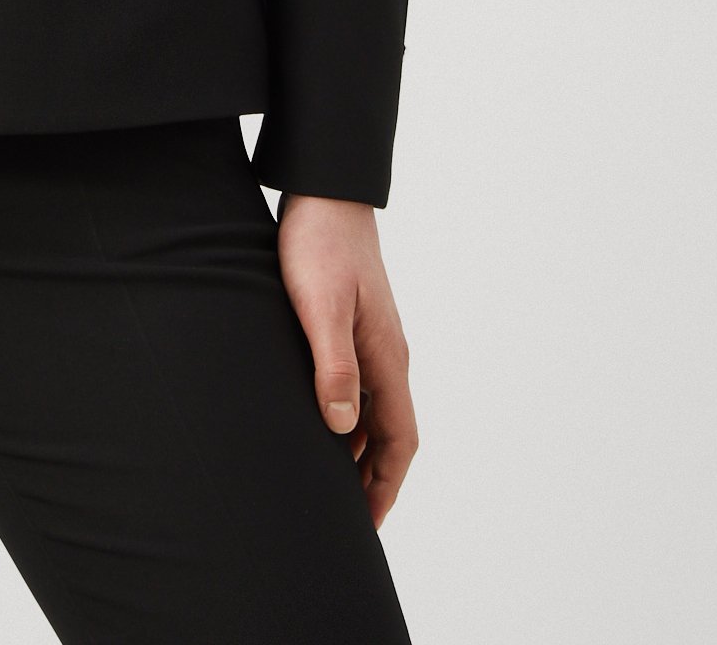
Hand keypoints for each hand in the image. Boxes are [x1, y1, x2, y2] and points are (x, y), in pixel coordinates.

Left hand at [275, 193, 416, 528]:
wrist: (324, 192)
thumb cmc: (319, 245)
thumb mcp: (321, 308)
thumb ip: (334, 365)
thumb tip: (343, 427)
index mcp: (386, 357)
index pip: (399, 440)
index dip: (385, 485)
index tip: (367, 524)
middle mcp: (387, 354)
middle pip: (389, 434)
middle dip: (372, 479)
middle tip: (344, 520)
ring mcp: (372, 339)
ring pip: (373, 412)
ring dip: (357, 450)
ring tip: (327, 483)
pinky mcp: (353, 324)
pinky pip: (358, 386)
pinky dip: (345, 417)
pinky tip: (317, 422)